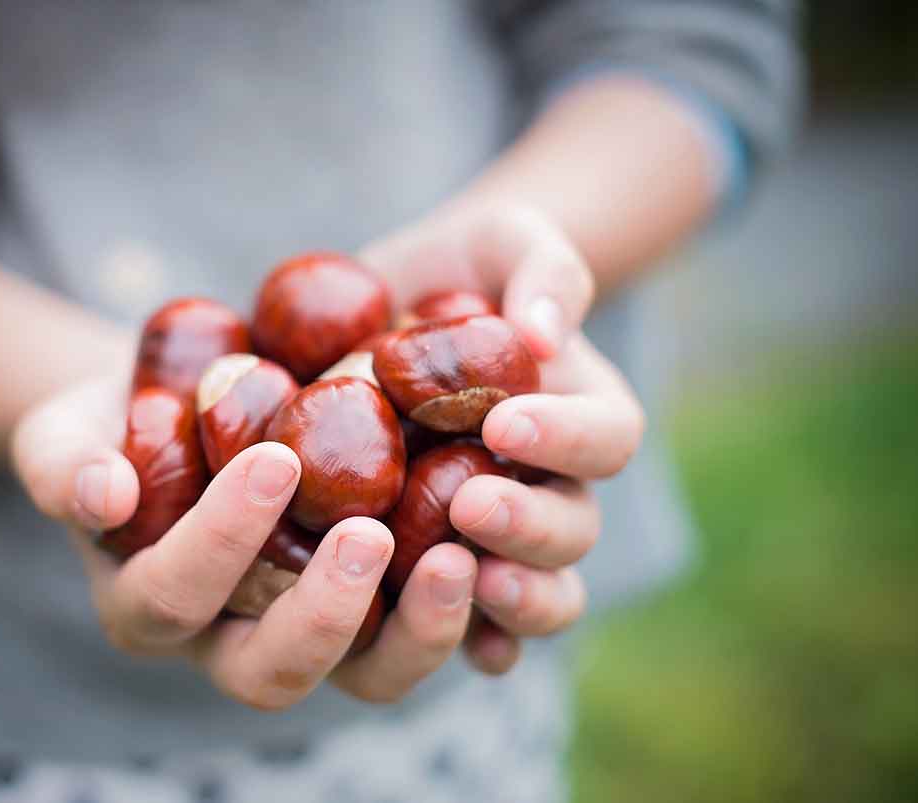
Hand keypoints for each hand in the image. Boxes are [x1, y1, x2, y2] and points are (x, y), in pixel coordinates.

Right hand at [12, 377, 480, 708]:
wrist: (192, 408)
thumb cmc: (122, 419)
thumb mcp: (68, 427)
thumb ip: (64, 462)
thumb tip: (102, 495)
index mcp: (148, 602)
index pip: (174, 596)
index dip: (218, 542)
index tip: (272, 458)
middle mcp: (227, 640)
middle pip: (270, 672)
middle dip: (320, 615)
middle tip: (369, 535)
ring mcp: (310, 631)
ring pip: (364, 676)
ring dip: (414, 631)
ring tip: (457, 558)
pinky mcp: (379, 606)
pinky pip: (424, 630)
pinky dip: (466, 609)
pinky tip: (495, 553)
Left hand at [362, 202, 644, 673]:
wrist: (394, 309)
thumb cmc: (461, 267)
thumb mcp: (503, 239)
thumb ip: (543, 270)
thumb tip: (547, 334)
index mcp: (580, 415)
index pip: (606, 440)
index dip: (565, 438)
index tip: (502, 420)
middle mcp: (552, 487)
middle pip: (574, 529)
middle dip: (529, 524)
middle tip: (470, 504)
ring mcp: (500, 535)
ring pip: (542, 591)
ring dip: (514, 596)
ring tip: (466, 580)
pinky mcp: (439, 561)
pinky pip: (473, 624)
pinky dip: (474, 642)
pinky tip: (453, 647)